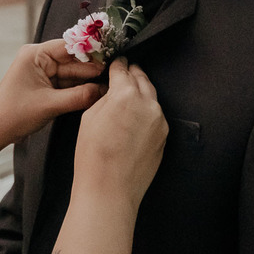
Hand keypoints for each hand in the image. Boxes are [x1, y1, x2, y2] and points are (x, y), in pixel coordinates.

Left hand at [0, 39, 105, 144]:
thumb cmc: (13, 115)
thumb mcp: (50, 105)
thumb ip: (79, 96)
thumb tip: (104, 90)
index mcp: (34, 54)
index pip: (69, 46)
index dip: (92, 52)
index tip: (111, 56)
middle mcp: (38, 59)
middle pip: (74, 60)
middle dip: (93, 69)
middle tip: (115, 75)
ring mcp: (42, 72)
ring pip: (73, 73)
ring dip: (88, 80)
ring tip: (110, 85)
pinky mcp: (45, 85)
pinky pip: (68, 83)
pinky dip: (80, 89)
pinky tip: (96, 92)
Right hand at [75, 58, 167, 207]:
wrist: (110, 190)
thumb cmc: (94, 157)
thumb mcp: (89, 117)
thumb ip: (105, 97)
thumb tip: (113, 89)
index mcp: (126, 95)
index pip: (123, 70)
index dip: (117, 64)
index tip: (115, 63)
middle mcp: (148, 104)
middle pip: (142, 79)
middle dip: (132, 74)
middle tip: (123, 74)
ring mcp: (160, 121)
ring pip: (151, 97)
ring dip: (140, 93)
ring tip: (126, 98)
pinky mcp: (164, 136)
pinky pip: (155, 116)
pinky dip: (146, 112)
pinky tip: (132, 120)